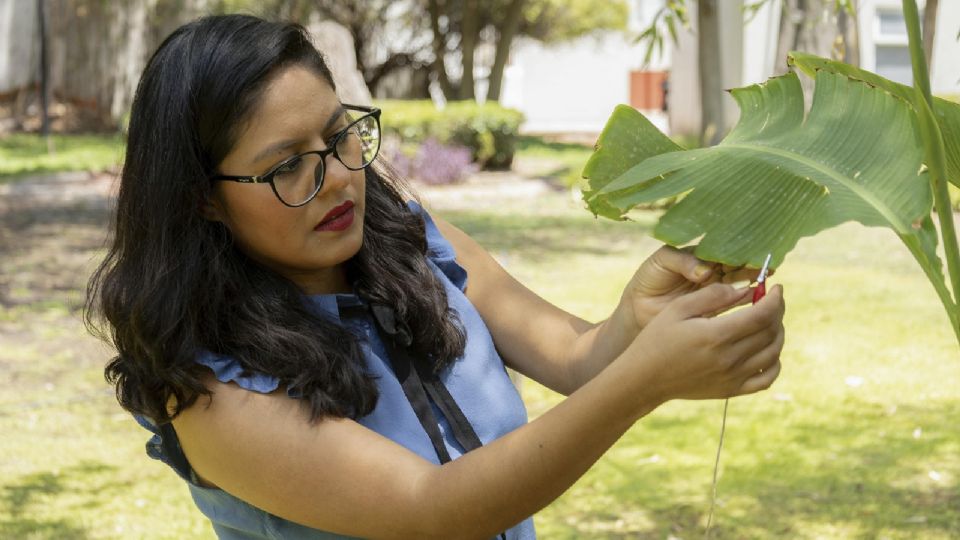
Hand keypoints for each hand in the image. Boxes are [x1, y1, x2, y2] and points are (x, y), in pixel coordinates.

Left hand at [621, 246, 770, 330]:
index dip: (740, 248)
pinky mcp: (713, 307)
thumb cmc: (650, 278)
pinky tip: (756, 298)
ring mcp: (715, 289)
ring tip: (765, 280)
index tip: (753, 249)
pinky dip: (746, 300)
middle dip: (753, 264)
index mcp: (701, 255)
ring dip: (754, 281)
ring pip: (740, 282)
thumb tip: (705, 271)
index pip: (725, 248)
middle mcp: (713, 270)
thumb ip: (682, 261)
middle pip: (738, 264)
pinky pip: (734, 302)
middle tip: (767, 265)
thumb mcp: (662, 261)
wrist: (638, 307)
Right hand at [625, 282, 785, 402]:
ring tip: (769, 320)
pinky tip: (767, 349)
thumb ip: (712, 295)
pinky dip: (775, 361)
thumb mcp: (678, 308)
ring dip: (778, 332)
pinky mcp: (731, 390)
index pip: (762, 315)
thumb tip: (745, 289)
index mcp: (716, 335)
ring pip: (773, 352)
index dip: (775, 299)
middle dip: (777, 311)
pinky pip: (767, 378)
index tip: (776, 287)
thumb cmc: (657, 338)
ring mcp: (733, 377)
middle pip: (771, 331)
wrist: (645, 378)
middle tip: (771, 300)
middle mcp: (729, 358)